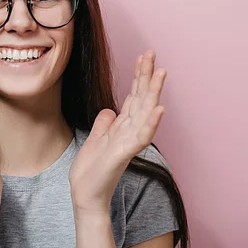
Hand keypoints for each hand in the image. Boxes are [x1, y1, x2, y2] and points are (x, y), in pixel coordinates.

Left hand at [69, 50, 166, 214]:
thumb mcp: (95, 138)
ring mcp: (129, 142)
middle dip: (146, 75)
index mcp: (122, 126)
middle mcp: (129, 131)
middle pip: (142, 98)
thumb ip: (104, 124)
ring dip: (154, 92)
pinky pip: (141, 136)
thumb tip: (110, 110)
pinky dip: (151, 122)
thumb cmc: (91, 170)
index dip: (138, 76)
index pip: (134, 96)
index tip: (143, 56)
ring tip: (161, 72)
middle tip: (151, 53)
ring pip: (146, 112)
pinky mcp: (125, 154)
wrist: (86, 194)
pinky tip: (159, 109)